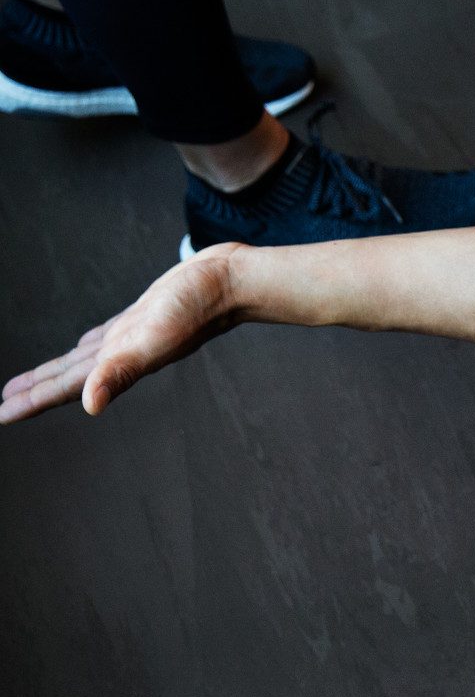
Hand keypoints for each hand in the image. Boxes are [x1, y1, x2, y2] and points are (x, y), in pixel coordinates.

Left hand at [1, 245, 240, 423]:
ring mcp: (130, 336)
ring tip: (32, 383)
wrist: (229, 282)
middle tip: (5, 405)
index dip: (33, 401)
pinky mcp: (140, 317)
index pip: (66, 387)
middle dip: (36, 391)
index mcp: (120, 362)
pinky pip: (102, 339)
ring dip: (56, 373)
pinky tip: (83, 349)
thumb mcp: (153, 340)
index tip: (2, 414)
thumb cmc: (197, 309)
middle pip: (68, 377)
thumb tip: (90, 406)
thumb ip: (121, 372)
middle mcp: (121, 353)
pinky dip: (86, 349)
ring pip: (82, 361)